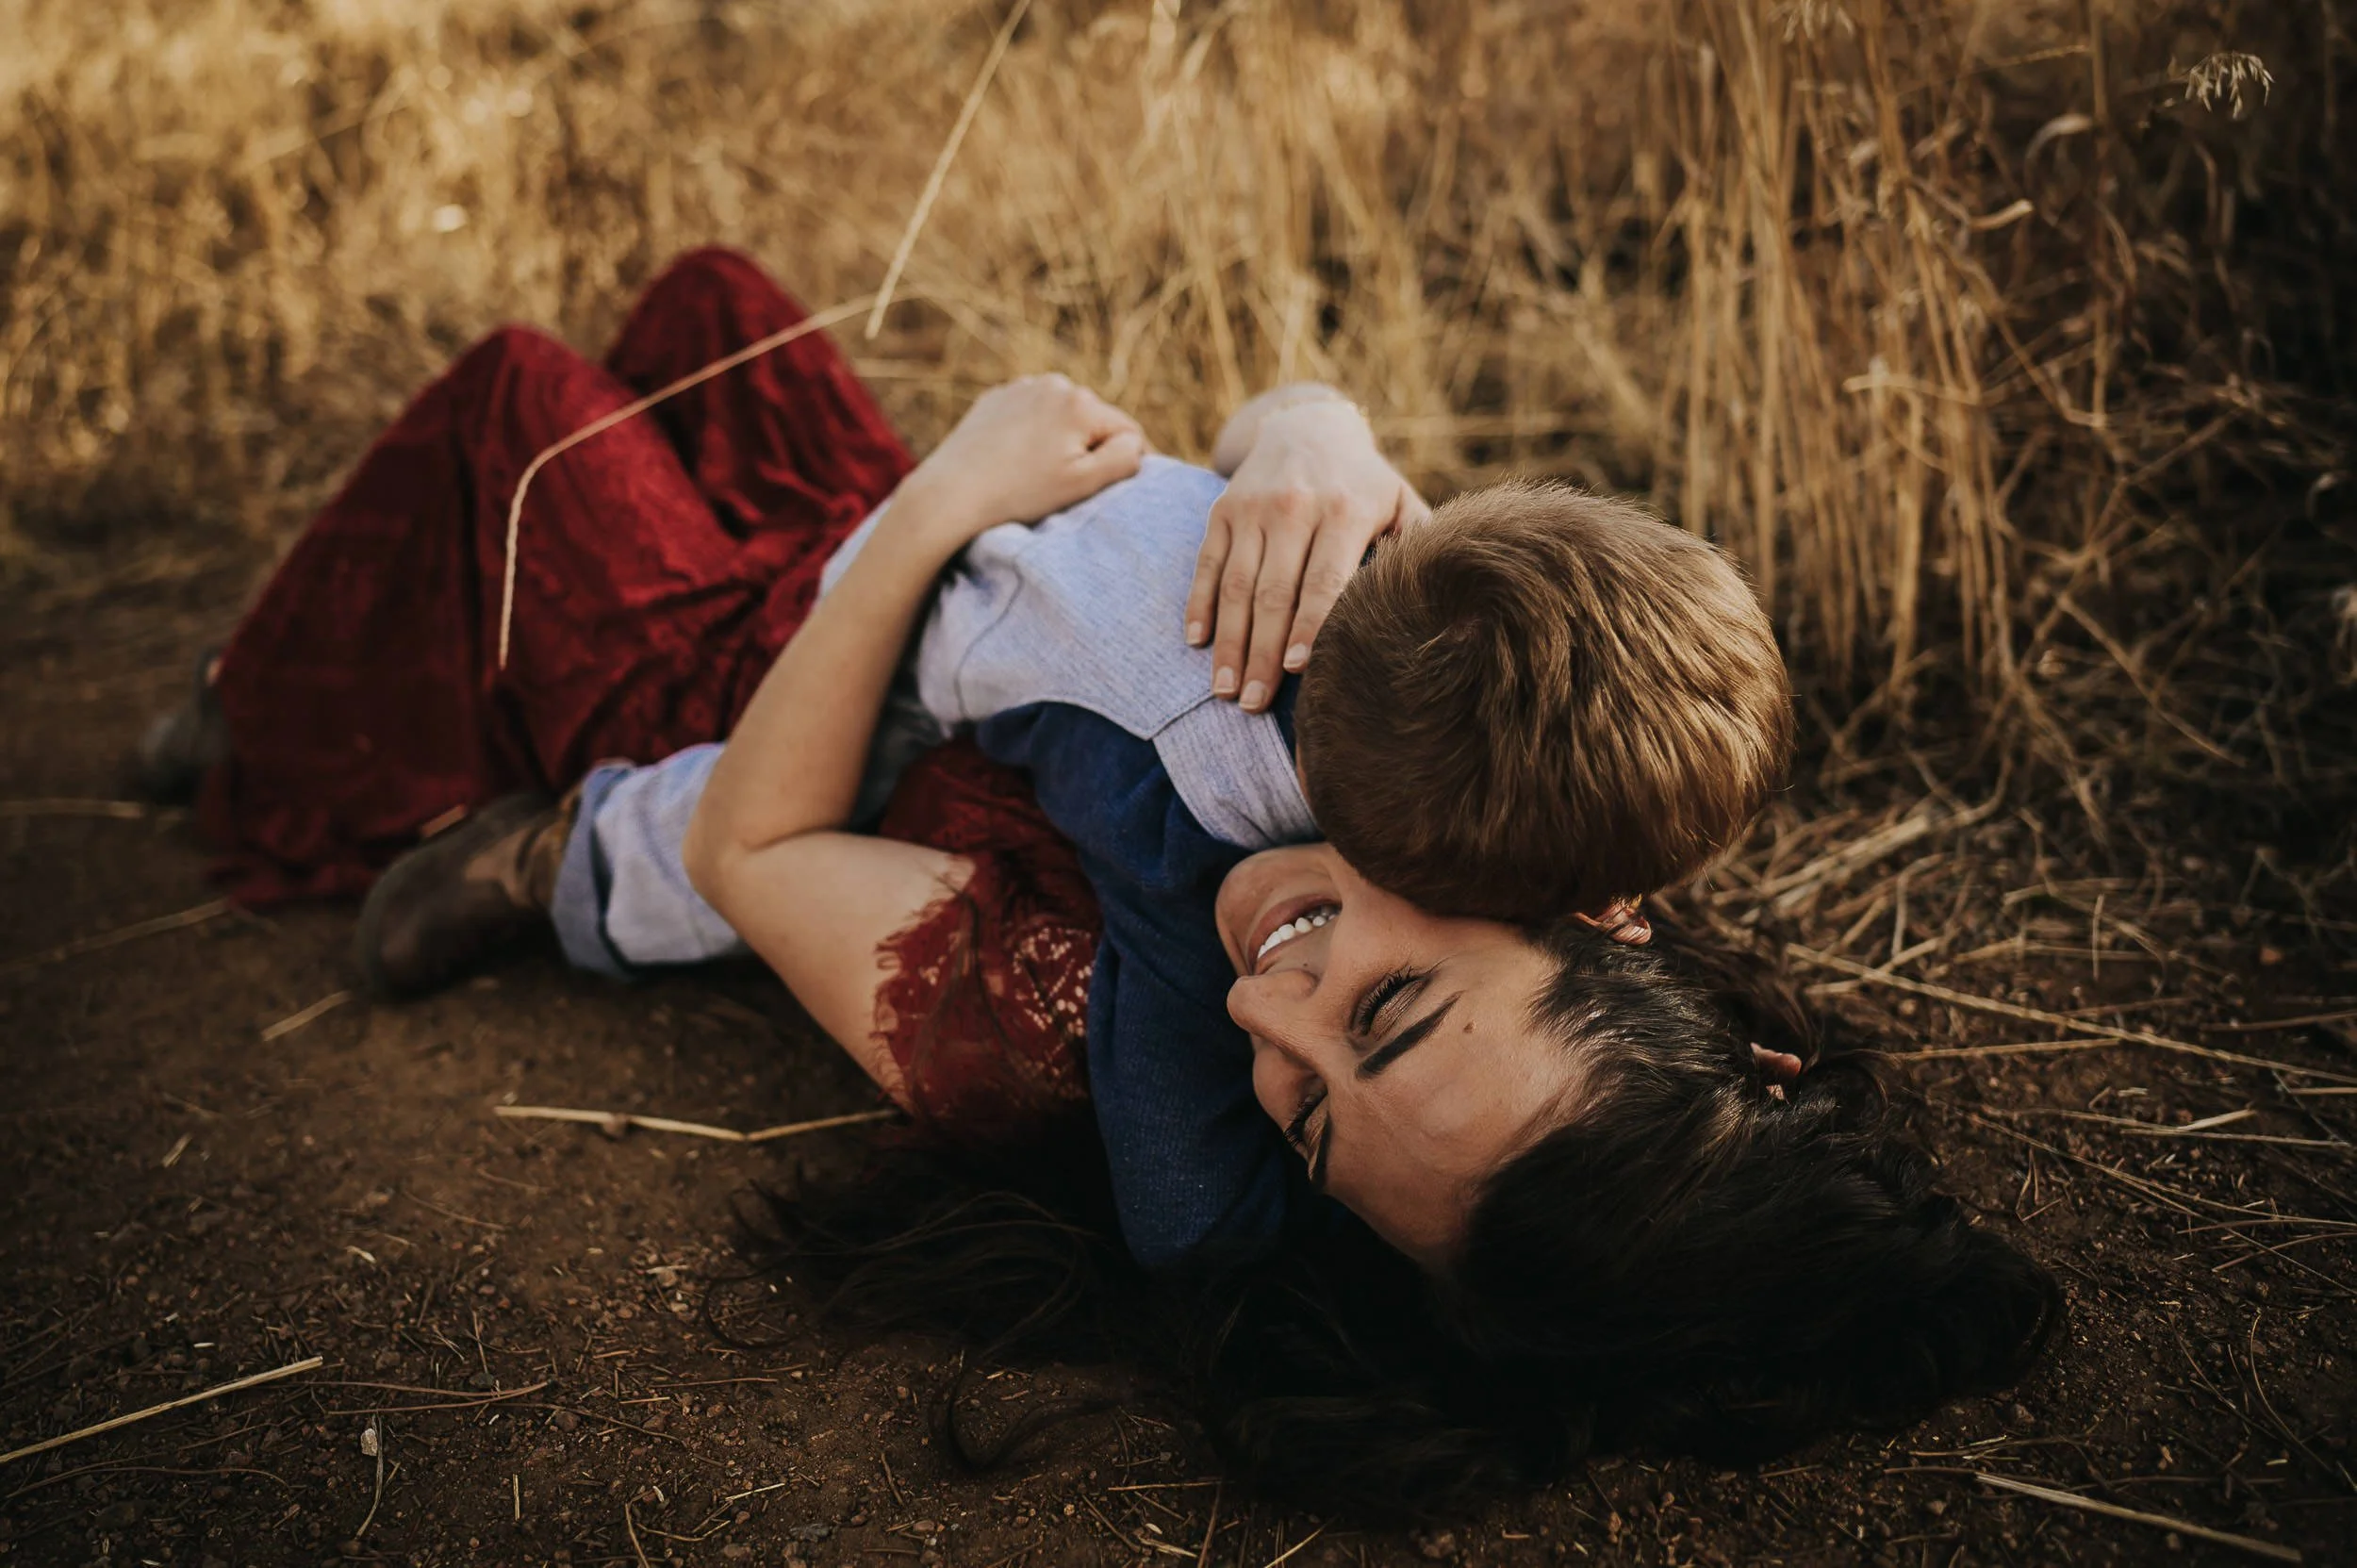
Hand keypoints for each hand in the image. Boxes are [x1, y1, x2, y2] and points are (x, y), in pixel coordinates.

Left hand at [896, 374, 1147, 551]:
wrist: (950, 494)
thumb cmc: (1020, 494)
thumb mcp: (1083, 483)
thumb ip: (1125, 458)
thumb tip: (1135, 441)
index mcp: (1081, 403)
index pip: (1128, 432)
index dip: (1123, 463)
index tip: (1098, 488)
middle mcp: (1054, 384)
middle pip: (1093, 422)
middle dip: (1087, 449)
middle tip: (1059, 484)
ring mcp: (1021, 387)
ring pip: (1061, 417)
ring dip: (1059, 441)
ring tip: (1034, 472)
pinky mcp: (996, 398)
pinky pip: (1030, 416)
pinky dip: (1030, 435)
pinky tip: (1013, 459)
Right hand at [1185, 399, 1429, 709]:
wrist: (1309, 426)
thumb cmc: (1366, 484)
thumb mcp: (1400, 502)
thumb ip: (1416, 547)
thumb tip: (1442, 604)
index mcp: (1343, 511)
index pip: (1324, 581)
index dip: (1309, 626)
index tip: (1296, 670)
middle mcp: (1294, 508)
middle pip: (1273, 593)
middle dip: (1261, 653)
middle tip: (1252, 704)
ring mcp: (1253, 508)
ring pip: (1235, 585)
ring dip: (1228, 641)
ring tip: (1225, 689)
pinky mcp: (1223, 510)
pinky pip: (1206, 564)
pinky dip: (1200, 604)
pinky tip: (1197, 642)